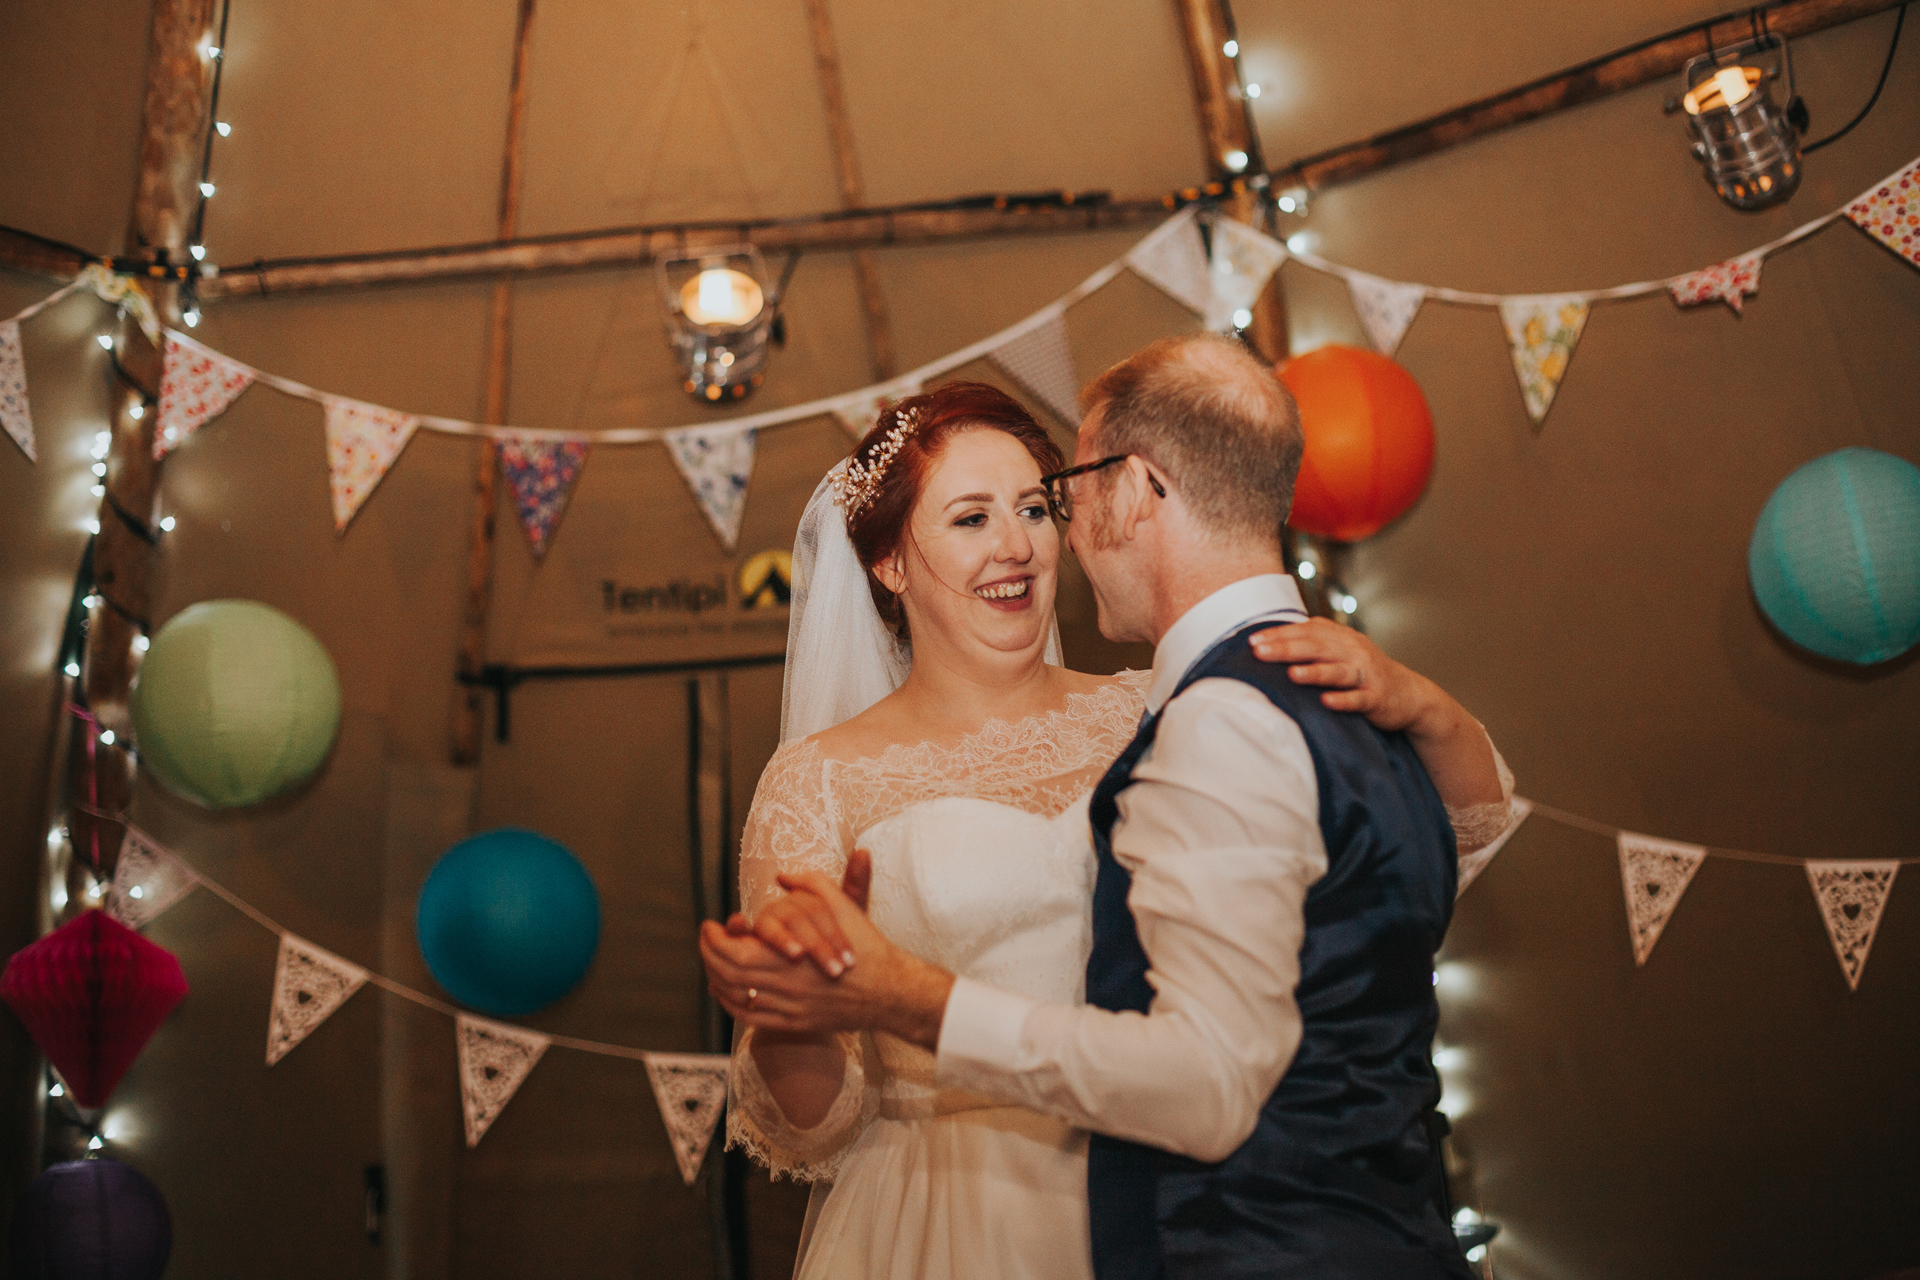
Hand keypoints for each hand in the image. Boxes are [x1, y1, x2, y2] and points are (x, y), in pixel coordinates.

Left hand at [701, 867, 952, 1047]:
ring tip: (711, 962)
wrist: (890, 990)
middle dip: (709, 955)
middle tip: (706, 939)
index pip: (734, 952)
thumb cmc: (866, 946)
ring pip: (737, 998)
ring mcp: (789, 1008)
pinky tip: (727, 993)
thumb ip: (812, 884)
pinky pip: (752, 1019)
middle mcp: (784, 986)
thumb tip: (783, 876)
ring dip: (716, 979)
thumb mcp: (844, 905)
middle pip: (728, 975)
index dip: (714, 940)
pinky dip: (732, 1005)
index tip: (710, 925)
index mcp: (791, 956)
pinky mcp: (795, 1024)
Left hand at [1251, 618, 1503, 808]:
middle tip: (1260, 652)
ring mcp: (1365, 675)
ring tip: (1292, 674)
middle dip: (1287, 649)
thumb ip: (1312, 643)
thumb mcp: (1340, 652)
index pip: (1306, 631)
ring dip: (1315, 672)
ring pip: (1338, 671)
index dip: (1279, 634)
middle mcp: (1353, 652)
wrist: (1408, 694)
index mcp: (1341, 638)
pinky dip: (1343, 700)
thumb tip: (1269, 640)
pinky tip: (1327, 702)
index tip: (1252, 640)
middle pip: (1317, 648)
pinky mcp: (1376, 698)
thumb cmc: (1363, 672)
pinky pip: (1358, 699)